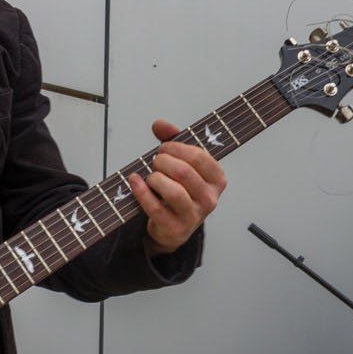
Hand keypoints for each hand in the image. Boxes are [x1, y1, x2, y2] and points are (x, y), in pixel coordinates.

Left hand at [129, 119, 226, 254]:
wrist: (173, 228)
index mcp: (217, 179)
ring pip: (173, 191)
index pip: (198, 156)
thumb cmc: (181, 191)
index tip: (164, 148)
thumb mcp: (182, 163)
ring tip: (151, 176)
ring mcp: (193, 216)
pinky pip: (155, 208)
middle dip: (163, 161)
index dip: (176, 147)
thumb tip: (159, 125)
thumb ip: (173, 140)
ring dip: (155, 178)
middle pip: (184, 172)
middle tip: (155, 161)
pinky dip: (141, 192)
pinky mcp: (175, 228)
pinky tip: (135, 181)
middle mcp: (210, 199)